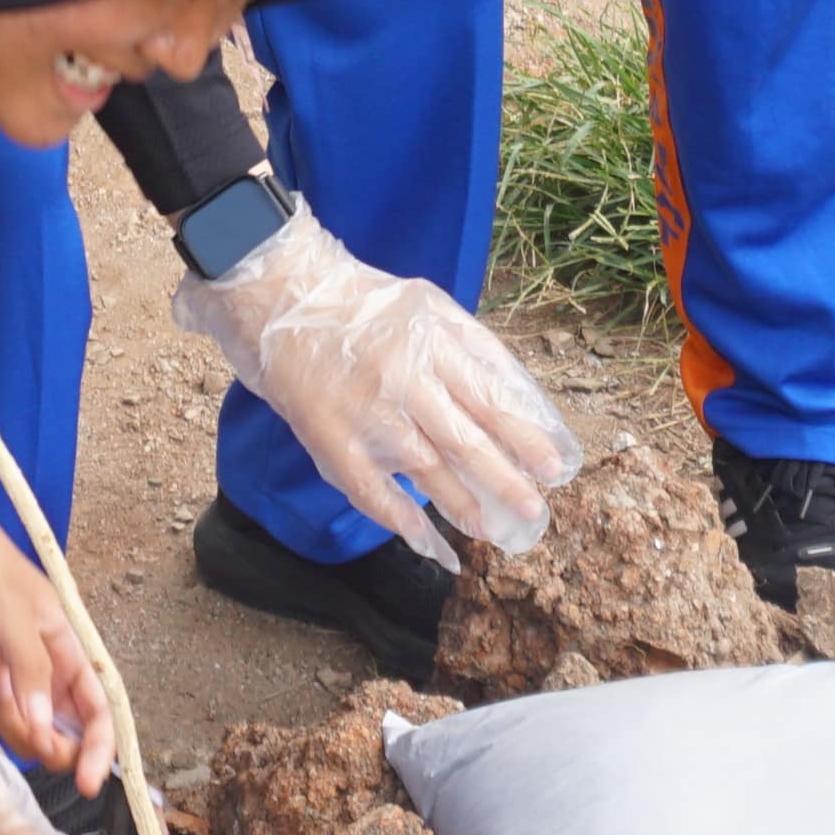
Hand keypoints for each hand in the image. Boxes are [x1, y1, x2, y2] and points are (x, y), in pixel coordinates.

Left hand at [0, 437, 108, 789]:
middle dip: (47, 740)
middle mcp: (38, 661)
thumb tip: (44, 727)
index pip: (95, 704)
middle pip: (58, 725)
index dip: (99, 746)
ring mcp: (1, 667)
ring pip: (18, 725)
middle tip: (27, 731)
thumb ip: (30, 670)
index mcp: (63, 641)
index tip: (88, 783)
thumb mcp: (11, 610)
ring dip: (7, 721)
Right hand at [170, 212, 582, 560]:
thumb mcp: (429, 306)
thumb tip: (518, 400)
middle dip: (504, 481)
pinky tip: (424, 539)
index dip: (525, 439)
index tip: (553, 469)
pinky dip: (398, 517)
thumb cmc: (363, 303)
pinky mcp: (329, 437)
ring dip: (460, 504)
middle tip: (533, 512)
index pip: (491, 400)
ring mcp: (365, 413)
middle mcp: (403, 380)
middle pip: (465, 441)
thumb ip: (473, 349)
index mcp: (433, 344)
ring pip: (424, 469)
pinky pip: (368, 488)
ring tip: (489, 529)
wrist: (281, 295)